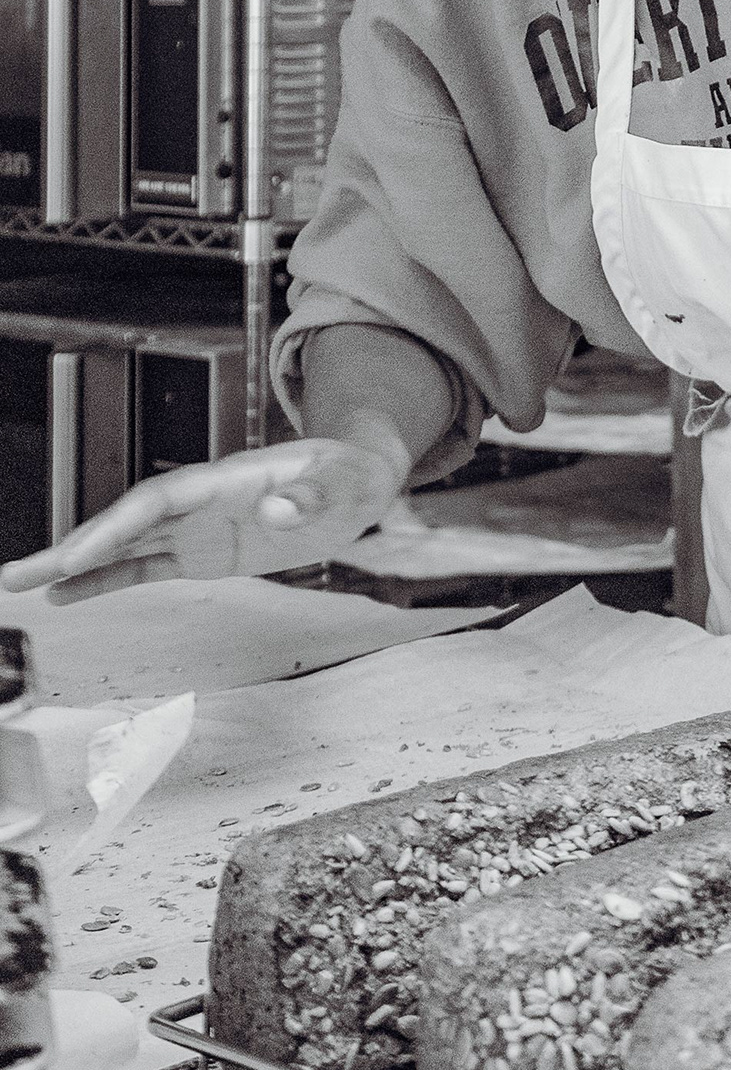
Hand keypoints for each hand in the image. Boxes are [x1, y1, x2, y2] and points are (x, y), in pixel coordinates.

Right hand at [0, 439, 407, 602]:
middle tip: (17, 575)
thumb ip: (313, 497)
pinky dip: (106, 581)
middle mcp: (202, 499)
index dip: (117, 525)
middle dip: (73, 546)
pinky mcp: (202, 551)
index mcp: (230, 478)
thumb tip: (276, 509)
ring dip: (74, 563)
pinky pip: (146, 567)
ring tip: (21, 583)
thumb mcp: (347, 485)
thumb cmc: (351, 474)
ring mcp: (198, 525)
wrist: (357, 480)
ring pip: (126, 544)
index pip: (161, 498)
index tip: (76, 554)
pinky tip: (67, 595)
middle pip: (127, 520)